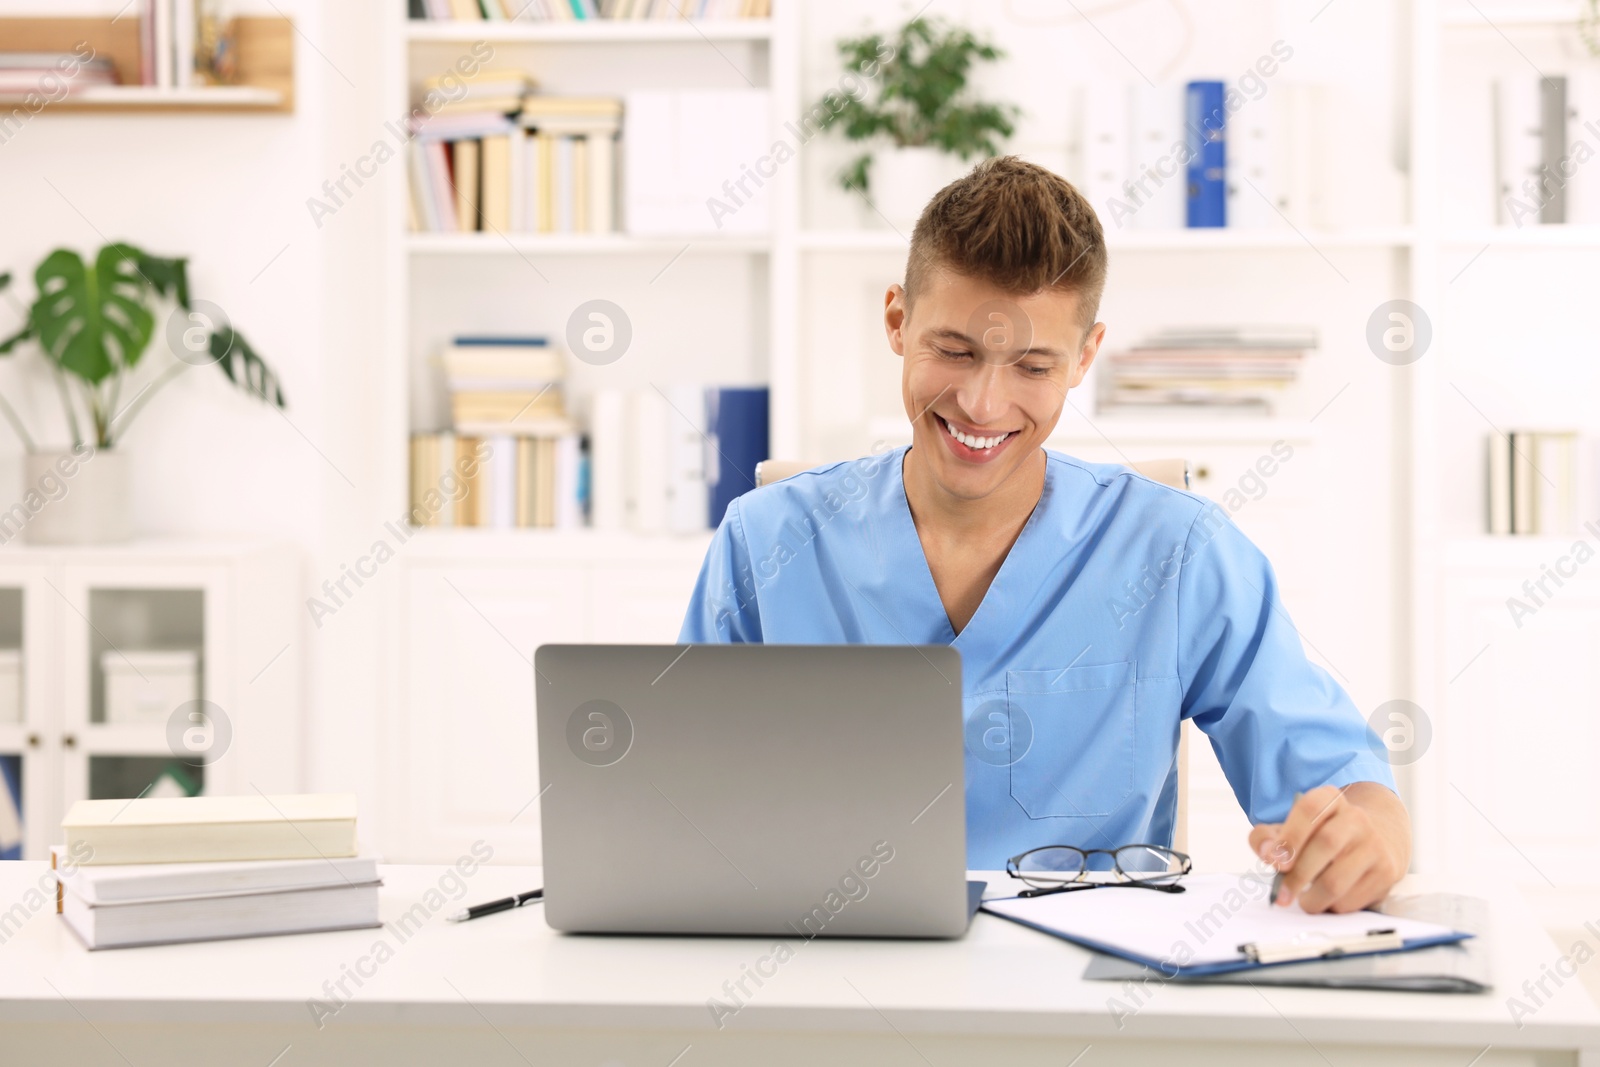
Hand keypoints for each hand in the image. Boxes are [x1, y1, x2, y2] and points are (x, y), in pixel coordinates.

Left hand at [1247, 783, 1409, 913]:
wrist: (1376, 839)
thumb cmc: (1322, 837)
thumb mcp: (1292, 828)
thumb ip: (1267, 837)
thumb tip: (1265, 852)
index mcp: (1329, 800)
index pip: (1310, 809)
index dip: (1290, 835)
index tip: (1273, 860)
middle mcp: (1356, 818)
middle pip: (1325, 844)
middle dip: (1297, 875)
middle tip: (1282, 894)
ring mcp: (1375, 845)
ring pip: (1336, 881)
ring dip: (1312, 899)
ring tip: (1304, 899)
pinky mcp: (1387, 873)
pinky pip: (1351, 901)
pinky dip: (1331, 907)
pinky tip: (1327, 900)